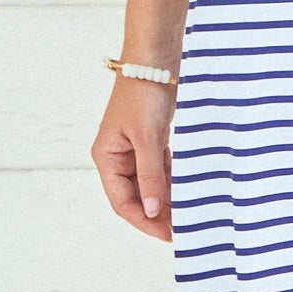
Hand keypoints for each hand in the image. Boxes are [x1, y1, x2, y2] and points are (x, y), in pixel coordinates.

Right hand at [91, 80, 176, 241]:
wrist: (155, 56)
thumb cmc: (144, 93)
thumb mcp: (148, 138)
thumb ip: (151, 176)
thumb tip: (153, 211)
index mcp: (106, 157)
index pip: (122, 201)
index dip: (143, 220)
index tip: (166, 235)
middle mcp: (117, 155)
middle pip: (136, 195)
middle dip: (156, 213)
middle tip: (181, 229)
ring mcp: (133, 147)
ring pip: (149, 183)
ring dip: (165, 198)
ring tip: (186, 214)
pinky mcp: (150, 137)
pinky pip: (159, 167)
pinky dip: (170, 179)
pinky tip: (186, 190)